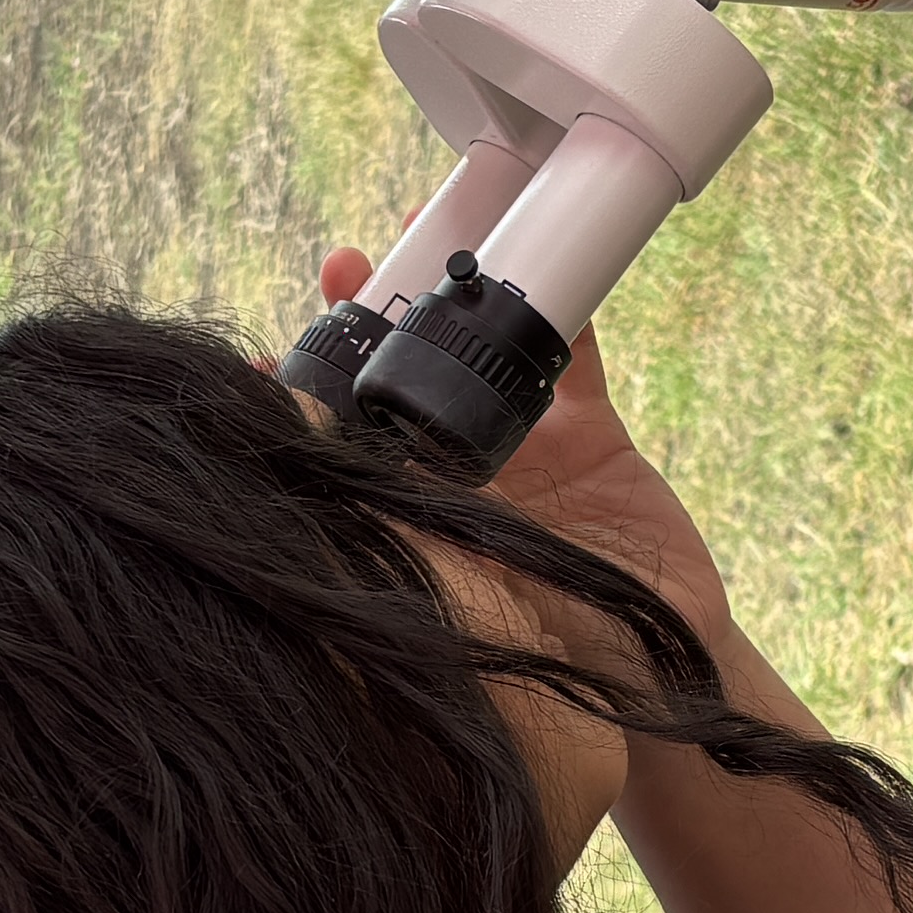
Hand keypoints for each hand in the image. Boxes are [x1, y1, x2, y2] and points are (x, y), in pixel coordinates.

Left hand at [313, 242, 735, 655]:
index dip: (303, 402)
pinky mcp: (593, 439)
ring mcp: (527, 452)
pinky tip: (541, 267)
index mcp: (415, 522)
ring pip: (479, 356)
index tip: (259, 366)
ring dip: (453, 295)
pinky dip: (563, 315)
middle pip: (405, 382)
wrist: (653, 676)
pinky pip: (574, 365)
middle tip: (345, 266)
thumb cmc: (546, 673)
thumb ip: (400, 557)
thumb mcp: (459, 616)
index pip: (346, 450)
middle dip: (372, 320)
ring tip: (420, 236)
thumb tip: (313, 512)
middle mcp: (460, 479)